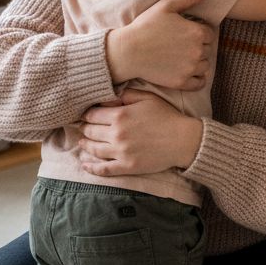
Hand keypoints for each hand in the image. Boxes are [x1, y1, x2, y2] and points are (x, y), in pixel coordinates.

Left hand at [78, 89, 203, 176]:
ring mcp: (120, 152)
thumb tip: (107, 98)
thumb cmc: (166, 116)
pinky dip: (91, 168)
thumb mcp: (147, 98)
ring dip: (85, 146)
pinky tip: (85, 165)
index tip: (86, 115)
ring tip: (82, 143)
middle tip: (83, 128)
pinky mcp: (126, 167)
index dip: (87, 114)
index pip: (93, 115)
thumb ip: (125, 95)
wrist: (183, 140)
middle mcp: (117, 134)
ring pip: (93, 149)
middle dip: (85, 129)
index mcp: (120, 116)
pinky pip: (103, 169)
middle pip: (90, 132)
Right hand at [106, 0, 215, 88]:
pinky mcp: (181, 82)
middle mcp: (198, 51)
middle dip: (199, 46)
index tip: (186, 33)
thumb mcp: (166, 6)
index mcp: (197, 32)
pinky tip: (188, 71)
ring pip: (205, 65)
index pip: (210, 33)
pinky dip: (197, 79)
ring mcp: (190, 68)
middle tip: (182, 45)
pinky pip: (199, 83)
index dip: (199, 32)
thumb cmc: (145, 26)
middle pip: (208, 49)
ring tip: (183, 57)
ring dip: (198, 62)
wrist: (127, 51)